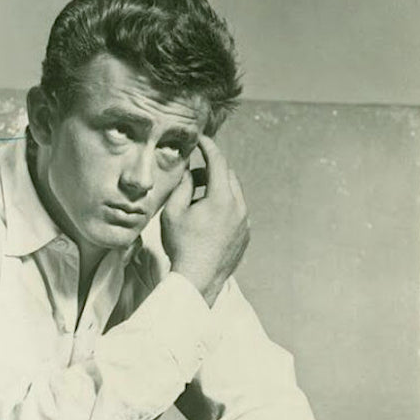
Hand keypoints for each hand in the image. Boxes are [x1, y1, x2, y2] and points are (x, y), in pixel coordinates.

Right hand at [161, 136, 249, 306]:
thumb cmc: (182, 247)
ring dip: (218, 190)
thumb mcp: (173, 212)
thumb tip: (190, 172)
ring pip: (234, 194)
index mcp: (222, 198)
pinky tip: (207, 221)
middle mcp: (239, 207)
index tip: (201, 139)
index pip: (218, 160)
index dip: (208, 146)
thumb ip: (183, 185)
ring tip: (197, 203)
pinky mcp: (245, 235)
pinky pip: (237, 212)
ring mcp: (245, 222)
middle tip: (193, 176)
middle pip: (228, 175)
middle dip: (212, 170)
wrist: (198, 280)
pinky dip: (224, 207)